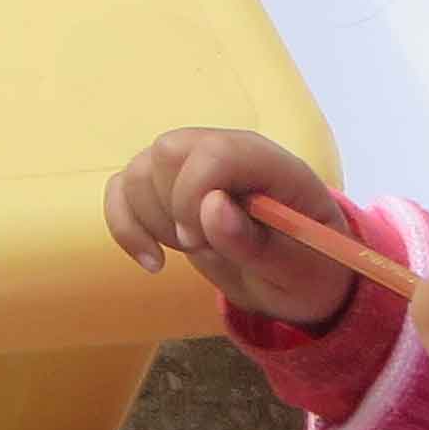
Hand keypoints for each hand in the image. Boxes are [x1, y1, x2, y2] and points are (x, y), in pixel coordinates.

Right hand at [104, 128, 357, 329]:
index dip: (193, 193)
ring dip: (152, 221)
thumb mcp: (297, 271)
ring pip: (138, 170)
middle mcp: (223, 151)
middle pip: (167, 150)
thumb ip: (256, 243)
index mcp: (266, 162)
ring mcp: (190, 166)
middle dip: (172, 208)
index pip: (214, 151)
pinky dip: (125, 226)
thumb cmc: (307, 270)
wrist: (295, 278)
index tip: (198, 243)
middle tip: (201, 248)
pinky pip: (121, 190)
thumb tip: (211, 208)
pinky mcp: (164, 187)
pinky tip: (152, 259)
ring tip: (193, 250)